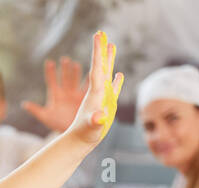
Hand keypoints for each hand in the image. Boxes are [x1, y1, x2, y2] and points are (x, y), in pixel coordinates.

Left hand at [22, 56, 85, 133]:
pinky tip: (92, 73)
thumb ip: (36, 110)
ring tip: (75, 64)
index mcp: (55, 94)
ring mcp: (75, 93)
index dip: (50, 72)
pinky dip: (89, 80)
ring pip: (75, 79)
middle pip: (65, 77)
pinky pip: (87, 87)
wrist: (71, 131)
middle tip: (65, 59)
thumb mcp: (46, 117)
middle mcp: (65, 91)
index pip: (52, 80)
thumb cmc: (56, 124)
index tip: (49, 62)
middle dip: (65, 69)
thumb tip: (23, 104)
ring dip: (75, 72)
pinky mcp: (85, 97)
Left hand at [66, 31, 123, 145]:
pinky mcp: (105, 105)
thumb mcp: (91, 128)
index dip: (97, 52)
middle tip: (103, 34)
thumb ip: (95, 121)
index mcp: (93, 94)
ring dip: (109, 61)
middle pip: (100, 67)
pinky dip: (116, 81)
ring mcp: (101, 98)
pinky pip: (112, 89)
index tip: (98, 35)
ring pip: (106, 74)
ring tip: (112, 46)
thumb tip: (99, 116)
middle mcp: (96, 92)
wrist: (79, 143)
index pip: (96, 68)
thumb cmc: (84, 136)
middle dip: (101, 51)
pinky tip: (120, 74)